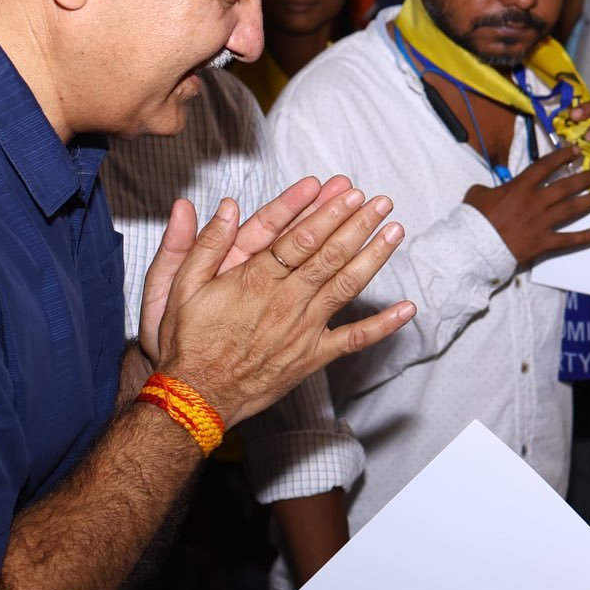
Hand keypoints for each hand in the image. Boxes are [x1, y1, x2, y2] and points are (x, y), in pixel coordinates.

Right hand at [156, 188, 414, 426]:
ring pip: (346, 287)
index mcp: (255, 280)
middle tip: (381, 201)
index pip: (300, 238)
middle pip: (330, 255)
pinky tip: (407, 309)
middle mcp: (286, 301)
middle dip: (358, 225)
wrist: (197, 397)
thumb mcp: (181, 286)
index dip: (328, 213)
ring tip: (395, 231)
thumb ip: (206, 245)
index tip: (348, 192)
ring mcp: (303, 330)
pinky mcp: (312, 357)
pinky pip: (354, 339)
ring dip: (374, 257)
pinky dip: (383, 325)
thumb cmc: (188, 341)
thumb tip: (225, 207)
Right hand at [461, 142, 589, 267]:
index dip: (562, 156)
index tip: (576, 151)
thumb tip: (491, 189)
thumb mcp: (477, 194)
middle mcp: (536, 201)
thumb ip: (489, 188)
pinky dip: (584, 237)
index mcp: (520, 187)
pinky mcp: (543, 243)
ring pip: (572, 208)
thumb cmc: (474, 219)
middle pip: (566, 186)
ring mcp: (541, 223)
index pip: (546, 166)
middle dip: (586, 177)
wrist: (473, 247)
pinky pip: (568, 240)